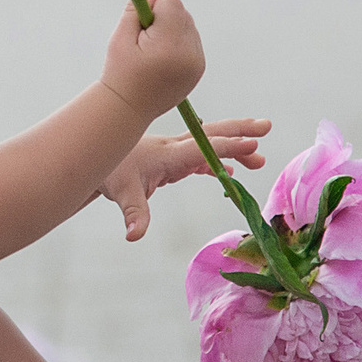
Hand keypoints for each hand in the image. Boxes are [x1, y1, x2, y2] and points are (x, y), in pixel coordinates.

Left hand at [97, 116, 269, 240]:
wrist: (93, 157)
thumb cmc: (109, 172)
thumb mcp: (121, 192)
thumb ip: (134, 213)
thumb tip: (135, 235)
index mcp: (168, 154)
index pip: (204, 148)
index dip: (229, 148)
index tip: (254, 144)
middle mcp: (175, 147)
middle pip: (213, 133)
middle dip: (240, 129)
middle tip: (267, 127)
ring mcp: (174, 152)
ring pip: (210, 144)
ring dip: (235, 146)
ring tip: (260, 159)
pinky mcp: (171, 159)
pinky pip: (201, 157)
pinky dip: (219, 161)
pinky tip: (233, 172)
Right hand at [100, 0, 203, 117]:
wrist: (128, 109)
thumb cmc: (120, 72)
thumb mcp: (120, 38)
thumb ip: (135, 9)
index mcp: (169, 46)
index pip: (172, 4)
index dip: (154, 7)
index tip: (141, 24)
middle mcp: (189, 54)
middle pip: (182, 13)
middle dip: (163, 17)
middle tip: (144, 39)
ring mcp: (197, 62)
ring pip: (188, 25)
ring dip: (172, 29)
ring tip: (152, 51)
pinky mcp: (199, 68)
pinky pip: (192, 40)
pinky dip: (179, 42)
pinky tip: (162, 58)